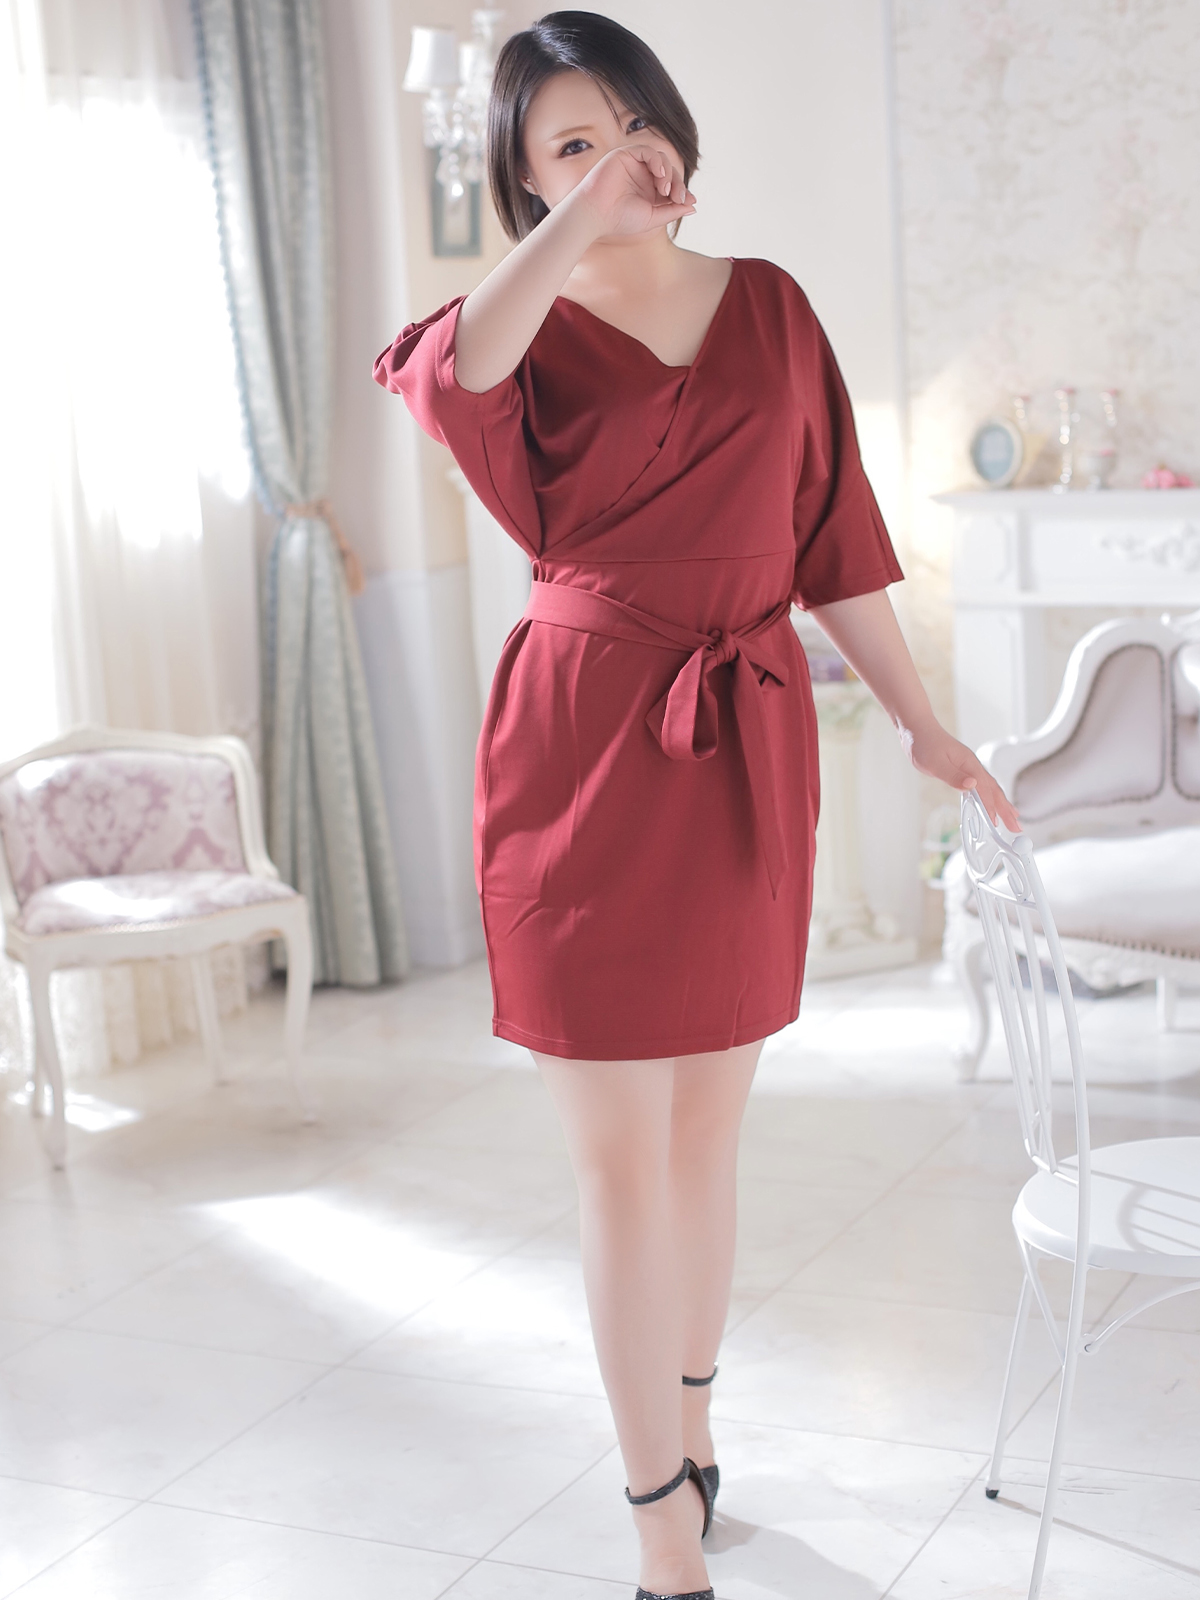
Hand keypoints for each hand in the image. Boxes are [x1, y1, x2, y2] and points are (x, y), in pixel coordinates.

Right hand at [571, 144, 695, 237]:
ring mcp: (633, 165)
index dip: (682, 192)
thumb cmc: (620, 219)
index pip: (670, 185)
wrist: (595, 214)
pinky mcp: (625, 155)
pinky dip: (657, 161)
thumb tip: (694, 207)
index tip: (689, 201)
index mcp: (647, 191)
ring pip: (661, 160)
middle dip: (677, 184)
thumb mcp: (653, 217)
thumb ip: (672, 211)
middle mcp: (641, 176)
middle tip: (678, 197)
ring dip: (668, 174)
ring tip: (665, 190)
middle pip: (668, 172)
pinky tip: (659, 175)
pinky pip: (647, 151)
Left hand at [905, 721, 1020, 831]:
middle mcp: (973, 766)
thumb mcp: (936, 763)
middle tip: (1017, 827)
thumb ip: (953, 775)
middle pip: (994, 790)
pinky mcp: (963, 769)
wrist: (917, 728)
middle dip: (1006, 809)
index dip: (990, 808)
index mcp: (969, 764)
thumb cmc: (924, 743)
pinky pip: (982, 786)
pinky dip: (990, 797)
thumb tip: (972, 785)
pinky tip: (991, 803)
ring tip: (1013, 817)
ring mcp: (970, 767)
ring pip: (991, 788)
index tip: (995, 823)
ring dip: (1002, 804)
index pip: (984, 790)